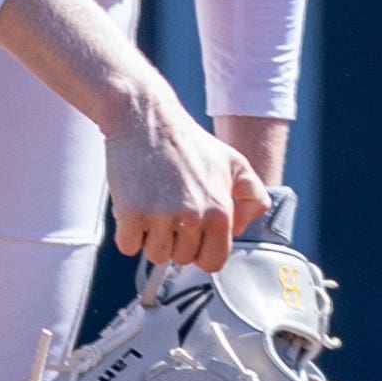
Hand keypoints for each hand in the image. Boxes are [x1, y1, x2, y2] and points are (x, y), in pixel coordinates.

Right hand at [106, 86, 277, 273]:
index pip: (212, 261)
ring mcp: (161, 217)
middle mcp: (193, 218)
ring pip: (155, 255)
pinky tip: (133, 208)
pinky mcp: (132, 213)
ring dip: (151, 237)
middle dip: (174, 241)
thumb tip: (240, 228)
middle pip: (181, 259)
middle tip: (168, 210)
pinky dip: (127, 233)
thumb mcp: (234, 162)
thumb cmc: (189, 141)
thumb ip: (253, 197)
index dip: (200, 251)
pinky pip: (128, 246)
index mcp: (220, 212)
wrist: (147, 119)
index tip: (190, 235)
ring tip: (151, 207)